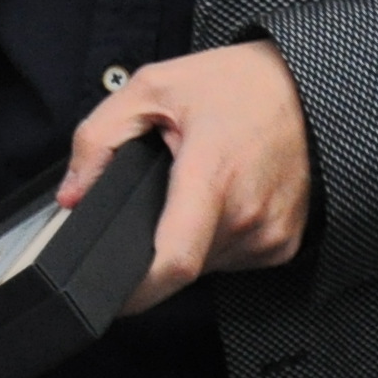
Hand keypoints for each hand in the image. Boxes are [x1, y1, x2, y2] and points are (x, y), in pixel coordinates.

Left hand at [64, 38, 312, 314]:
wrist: (308, 87)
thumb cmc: (234, 84)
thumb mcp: (152, 88)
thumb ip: (97, 138)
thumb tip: (70, 195)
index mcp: (212, 175)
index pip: (174, 261)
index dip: (136, 290)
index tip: (108, 293)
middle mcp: (247, 213)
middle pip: (179, 264)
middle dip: (153, 245)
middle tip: (157, 197)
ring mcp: (271, 233)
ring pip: (205, 265)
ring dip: (186, 241)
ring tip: (194, 191)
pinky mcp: (284, 244)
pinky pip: (232, 259)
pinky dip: (215, 240)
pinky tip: (222, 201)